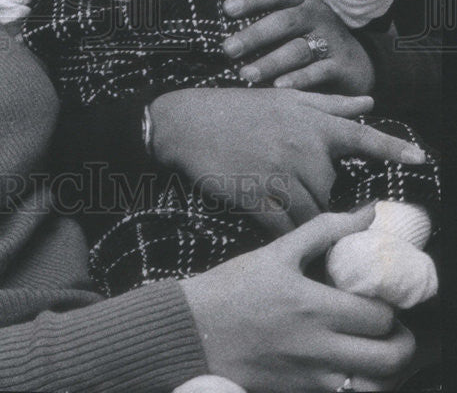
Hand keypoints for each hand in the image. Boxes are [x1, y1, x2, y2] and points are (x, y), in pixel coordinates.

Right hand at [148, 88, 425, 234]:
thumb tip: (369, 102)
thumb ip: (329, 104)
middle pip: (332, 190)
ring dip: (300, 213)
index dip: (392, 148)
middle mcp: (301, 149)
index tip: (421, 158)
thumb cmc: (235, 108)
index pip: (361, 136)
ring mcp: (280, 175)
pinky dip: (283, 230)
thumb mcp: (283, 99)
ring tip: (275, 196)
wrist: (186, 123)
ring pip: (311, 213)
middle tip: (287, 177)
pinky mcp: (257, 198)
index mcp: (310, 123)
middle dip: (317, 191)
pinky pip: (285, 228)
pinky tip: (268, 216)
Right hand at [180, 206, 415, 392]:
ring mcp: (309, 375)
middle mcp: (315, 345)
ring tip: (375, 349)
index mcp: (312, 305)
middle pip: (387, 356)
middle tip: (388, 327)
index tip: (380, 298)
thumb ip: (324, 230)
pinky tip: (348, 366)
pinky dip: (357, 384)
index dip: (389, 308)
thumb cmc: (231, 288)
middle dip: (399, 342)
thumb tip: (366, 214)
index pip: (378, 315)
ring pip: (374, 385)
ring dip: (384, 368)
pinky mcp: (298, 392)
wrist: (190, 330)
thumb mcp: (275, 251)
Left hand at [223, 0, 375, 92]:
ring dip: (270, 62)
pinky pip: (318, 71)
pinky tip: (278, 87)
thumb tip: (222, 37)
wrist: (355, 65)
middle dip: (254, 35)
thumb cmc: (308, 41)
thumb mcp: (292, 25)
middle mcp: (317, 16)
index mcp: (301, 0)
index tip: (227, 9)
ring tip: (247, 74)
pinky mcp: (341, 65)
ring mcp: (331, 39)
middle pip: (284, 21)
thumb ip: (265, 24)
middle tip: (229, 49)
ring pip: (298, 49)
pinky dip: (298, 79)